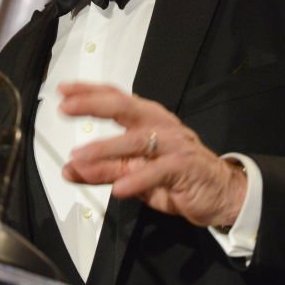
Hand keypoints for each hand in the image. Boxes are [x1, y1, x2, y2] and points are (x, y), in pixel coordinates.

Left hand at [59, 82, 246, 226]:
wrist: (221, 193)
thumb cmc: (175, 177)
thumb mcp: (133, 173)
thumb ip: (102, 170)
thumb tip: (69, 169)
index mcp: (146, 118)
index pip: (114, 98)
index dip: (88, 92)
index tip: (62, 90)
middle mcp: (159, 124)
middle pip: (123, 106)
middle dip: (93, 104)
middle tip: (66, 108)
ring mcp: (173, 143)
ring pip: (136, 140)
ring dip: (106, 148)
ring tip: (80, 157)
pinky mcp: (184, 166)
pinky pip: (157, 171)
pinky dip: (137, 180)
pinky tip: (119, 189)